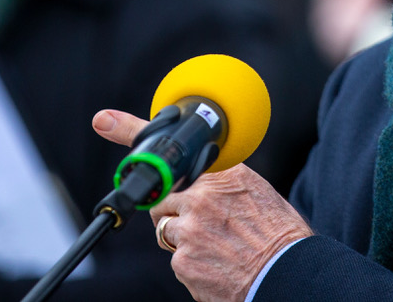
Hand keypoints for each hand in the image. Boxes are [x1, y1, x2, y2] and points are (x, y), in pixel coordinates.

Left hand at [93, 110, 312, 301]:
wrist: (287, 271)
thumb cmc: (277, 233)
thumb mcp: (254, 191)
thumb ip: (221, 184)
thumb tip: (199, 186)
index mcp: (221, 174)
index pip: (170, 150)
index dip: (130, 131)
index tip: (105, 121)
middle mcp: (201, 196)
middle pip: (161, 199)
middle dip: (174, 211)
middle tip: (204, 224)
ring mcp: (189, 228)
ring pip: (166, 231)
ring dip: (183, 239)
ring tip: (217, 247)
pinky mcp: (183, 260)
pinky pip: (176, 259)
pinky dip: (192, 264)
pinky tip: (217, 264)